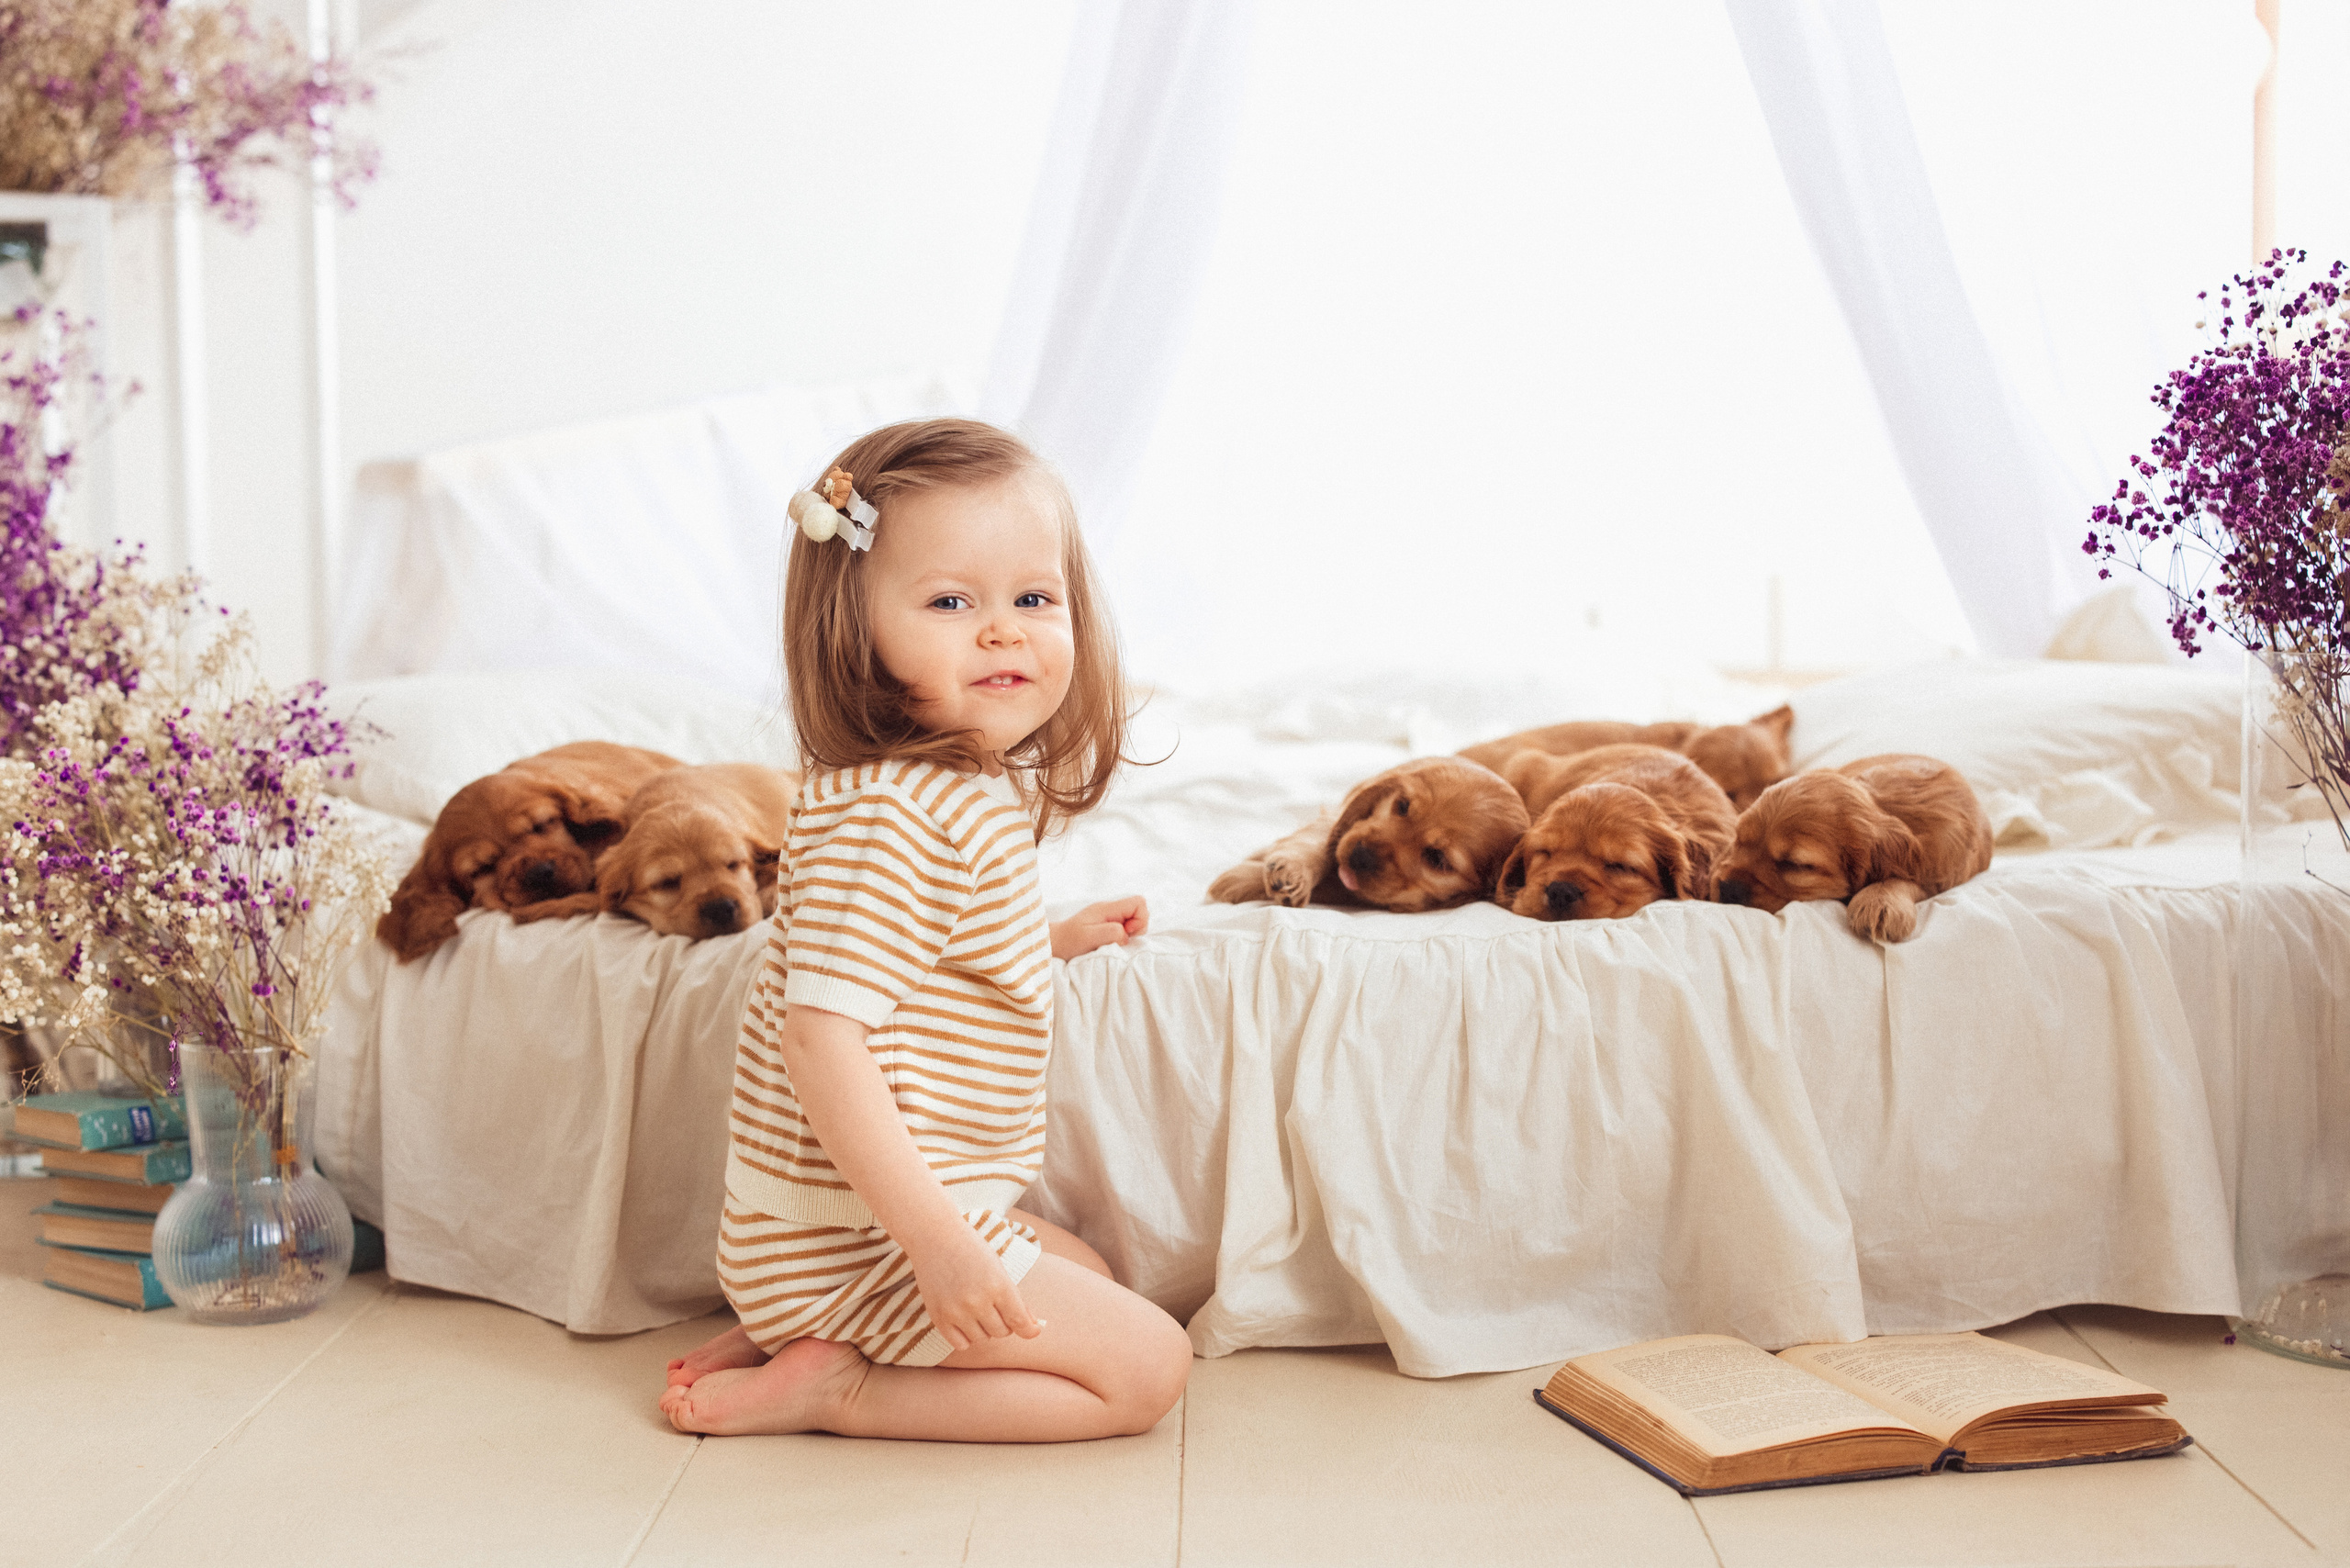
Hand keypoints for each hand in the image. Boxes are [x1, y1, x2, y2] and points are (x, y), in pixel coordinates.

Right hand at [908, 1224, 1040, 1351]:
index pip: (1019, 1321)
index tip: (1033, 1330)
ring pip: (982, 1338)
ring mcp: (956, 1311)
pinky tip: (964, 1320)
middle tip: (995, 1305)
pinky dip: (966, 1337)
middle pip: (1002, 1332)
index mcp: (998, 1285)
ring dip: (984, 1328)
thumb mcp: (998, 1268)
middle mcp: (977, 1301)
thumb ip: (1015, 1299)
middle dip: (1003, 1321)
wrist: (934, 1236)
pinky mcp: (938, 1317)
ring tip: (976, 1307)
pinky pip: (960, 1344)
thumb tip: (1032, 1327)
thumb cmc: (971, 1249)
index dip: (1029, 1329)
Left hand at [1051, 894, 1149, 958]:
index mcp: (1107, 908)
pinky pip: (1125, 929)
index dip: (1140, 919)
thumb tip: (1126, 934)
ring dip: (1129, 935)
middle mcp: (1110, 911)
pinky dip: (1123, 938)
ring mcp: (1109, 918)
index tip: (1127, 933)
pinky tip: (1110, 945)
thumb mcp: (1089, 937)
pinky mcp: (1106, 927)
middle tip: (1119, 940)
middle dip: (1137, 928)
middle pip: (1139, 911)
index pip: (1138, 902)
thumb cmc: (1068, 942)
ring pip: (1134, 921)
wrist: (1053, 944)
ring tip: (1113, 943)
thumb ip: (1111, 932)